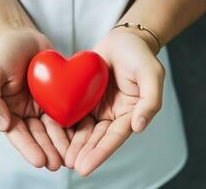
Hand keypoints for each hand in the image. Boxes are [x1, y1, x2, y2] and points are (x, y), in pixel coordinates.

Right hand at [0, 28, 67, 170]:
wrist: (24, 36)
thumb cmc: (4, 52)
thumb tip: (2, 126)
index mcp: (7, 110)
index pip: (17, 134)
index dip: (28, 148)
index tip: (40, 161)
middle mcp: (26, 112)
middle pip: (37, 136)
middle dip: (48, 150)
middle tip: (59, 165)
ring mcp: (42, 105)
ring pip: (53, 129)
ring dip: (61, 144)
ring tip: (71, 157)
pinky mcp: (57, 97)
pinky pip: (66, 112)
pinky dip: (72, 126)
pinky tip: (81, 137)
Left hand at [64, 28, 164, 175]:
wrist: (122, 40)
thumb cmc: (139, 55)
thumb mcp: (152, 73)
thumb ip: (150, 100)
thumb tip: (139, 127)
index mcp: (130, 113)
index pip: (115, 137)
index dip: (101, 152)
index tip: (85, 167)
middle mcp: (113, 115)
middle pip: (97, 138)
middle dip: (84, 153)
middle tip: (70, 165)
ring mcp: (97, 107)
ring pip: (83, 129)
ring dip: (73, 144)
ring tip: (60, 157)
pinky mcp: (84, 98)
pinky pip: (74, 113)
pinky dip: (65, 125)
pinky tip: (54, 134)